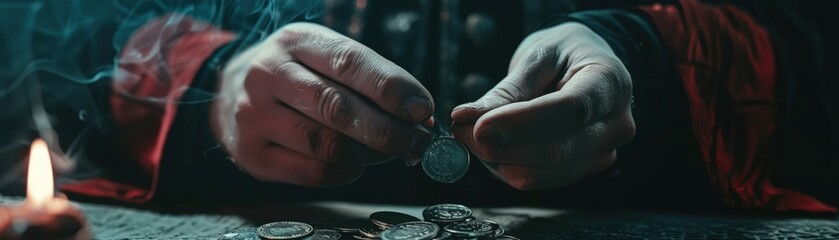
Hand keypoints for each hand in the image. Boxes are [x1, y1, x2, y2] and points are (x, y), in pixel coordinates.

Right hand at [212, 23, 433, 186]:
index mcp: (295, 41)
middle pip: (338, 108)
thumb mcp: (325, 56)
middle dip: (388, 130)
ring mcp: (253, 116)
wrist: (232, 92)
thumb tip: (419, 115)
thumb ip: (370, 79)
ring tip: (390, 153)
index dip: (391, 88)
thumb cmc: (299, 74)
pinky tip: (357, 163)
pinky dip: (346, 172)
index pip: (349, 63)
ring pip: (326, 144)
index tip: (422, 108)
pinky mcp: (252, 154)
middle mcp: (267, 74)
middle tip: (418, 142)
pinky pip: (312, 172)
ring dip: (370, 154)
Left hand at [451, 22, 634, 189]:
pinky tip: (493, 145)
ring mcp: (602, 153)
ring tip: (473, 134)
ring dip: (497, 161)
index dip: (520, 123)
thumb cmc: (564, 54)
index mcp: (609, 84)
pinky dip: (506, 167)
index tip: (479, 126)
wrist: (589, 66)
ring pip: (541, 174)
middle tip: (461, 129)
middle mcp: (615, 125)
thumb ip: (506, 90)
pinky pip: (538, 180)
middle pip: (555, 151)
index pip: (568, 111)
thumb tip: (466, 118)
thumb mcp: (538, 56)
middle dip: (499, 147)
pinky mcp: (582, 170)